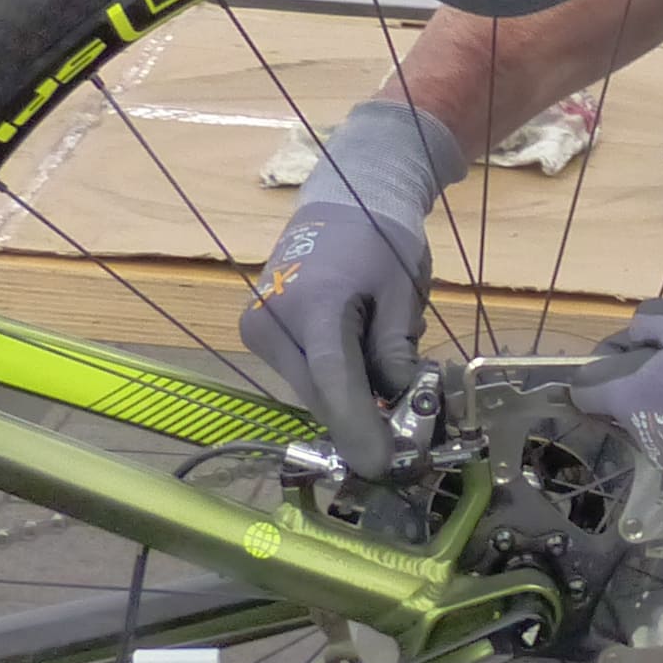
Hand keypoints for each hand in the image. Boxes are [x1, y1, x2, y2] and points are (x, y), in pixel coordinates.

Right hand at [239, 99, 467, 466]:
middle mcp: (273, 322)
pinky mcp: (258, 334)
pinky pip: (302, 374)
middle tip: (404, 445)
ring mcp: (258, 329)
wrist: (341, 197)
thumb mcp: (402, 290)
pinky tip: (363, 375)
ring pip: (310, 389)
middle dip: (360, 423)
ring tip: (391, 398)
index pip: (335, 383)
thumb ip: (396, 348)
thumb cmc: (379, 237)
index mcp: (315, 304)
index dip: (359, 429)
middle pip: (320, 393)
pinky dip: (333, 384)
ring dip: (347, 402)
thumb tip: (400, 401)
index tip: (382, 464)